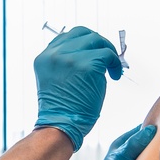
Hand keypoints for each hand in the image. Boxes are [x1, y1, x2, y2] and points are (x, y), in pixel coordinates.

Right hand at [33, 27, 122, 150]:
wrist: (61, 127)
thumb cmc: (61, 110)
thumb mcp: (54, 80)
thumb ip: (65, 63)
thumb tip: (88, 53)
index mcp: (44, 57)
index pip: (66, 37)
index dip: (83, 43)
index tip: (93, 53)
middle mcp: (54, 54)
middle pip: (82, 33)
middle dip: (97, 43)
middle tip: (106, 58)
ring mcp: (70, 58)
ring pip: (96, 40)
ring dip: (108, 52)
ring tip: (112, 68)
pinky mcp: (87, 65)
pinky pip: (107, 54)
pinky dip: (115, 64)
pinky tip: (114, 76)